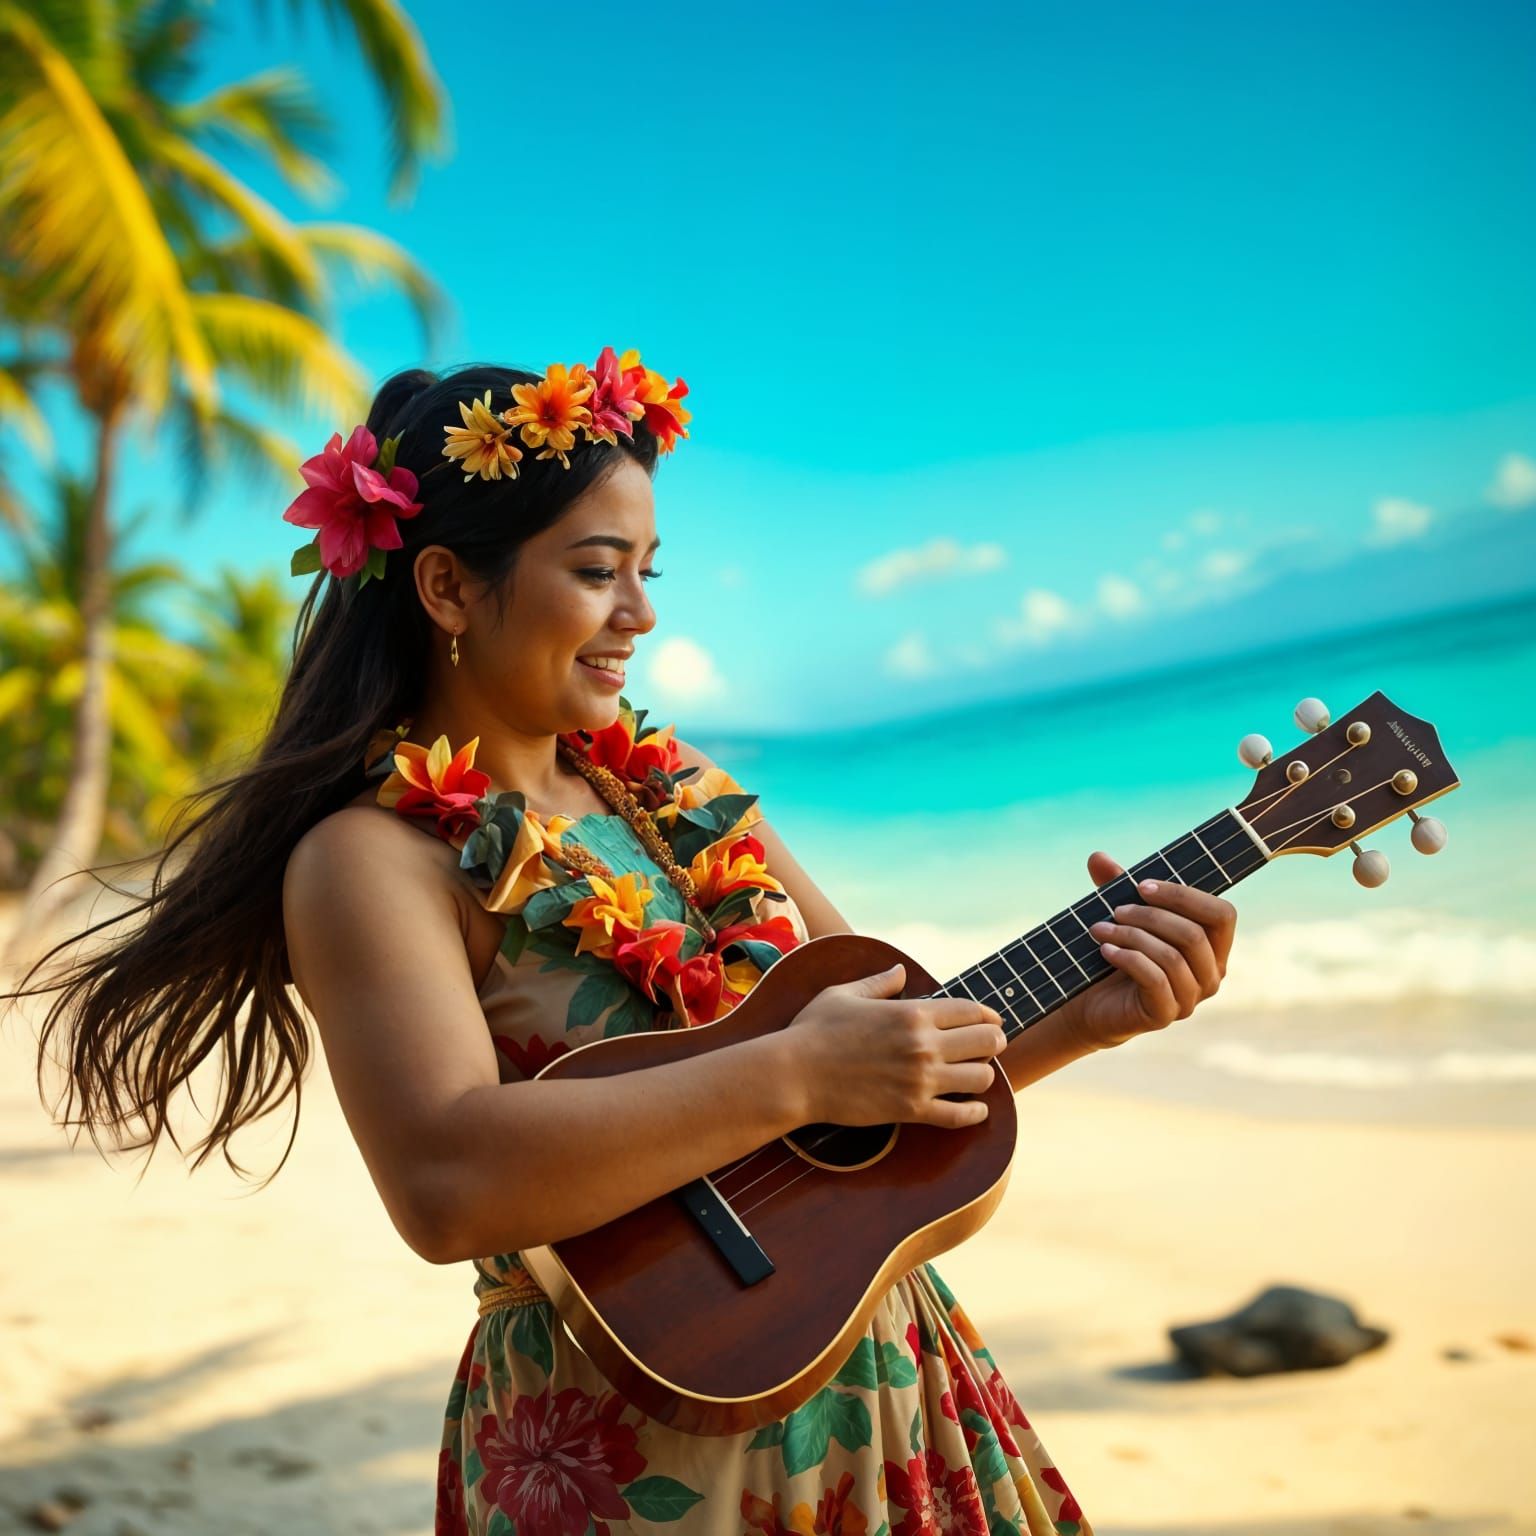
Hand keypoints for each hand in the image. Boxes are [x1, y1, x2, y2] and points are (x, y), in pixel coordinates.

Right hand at [784, 960, 1007, 1129]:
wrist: (795, 1075)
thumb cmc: (814, 1030)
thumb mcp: (844, 994)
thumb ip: (878, 983)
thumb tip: (900, 971)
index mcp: (911, 1013)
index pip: (970, 1011)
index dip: (988, 1016)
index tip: (993, 1021)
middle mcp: (923, 1045)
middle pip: (986, 1043)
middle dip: (994, 1043)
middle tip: (992, 1046)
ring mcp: (920, 1080)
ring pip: (980, 1079)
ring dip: (983, 1076)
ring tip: (977, 1075)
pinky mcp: (911, 1110)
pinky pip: (957, 1116)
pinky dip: (974, 1114)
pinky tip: (977, 1110)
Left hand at [1058, 851, 1237, 1049]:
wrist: (1094, 1005)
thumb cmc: (1118, 955)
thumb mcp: (1120, 916)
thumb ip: (1115, 886)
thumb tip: (1097, 856)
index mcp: (1213, 946)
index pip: (1222, 914)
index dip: (1184, 896)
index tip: (1141, 886)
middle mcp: (1211, 974)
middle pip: (1194, 934)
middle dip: (1150, 915)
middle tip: (1115, 909)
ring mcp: (1191, 999)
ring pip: (1173, 957)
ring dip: (1132, 936)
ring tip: (1101, 929)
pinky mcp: (1165, 1015)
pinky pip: (1155, 980)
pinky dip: (1127, 959)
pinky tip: (1104, 950)